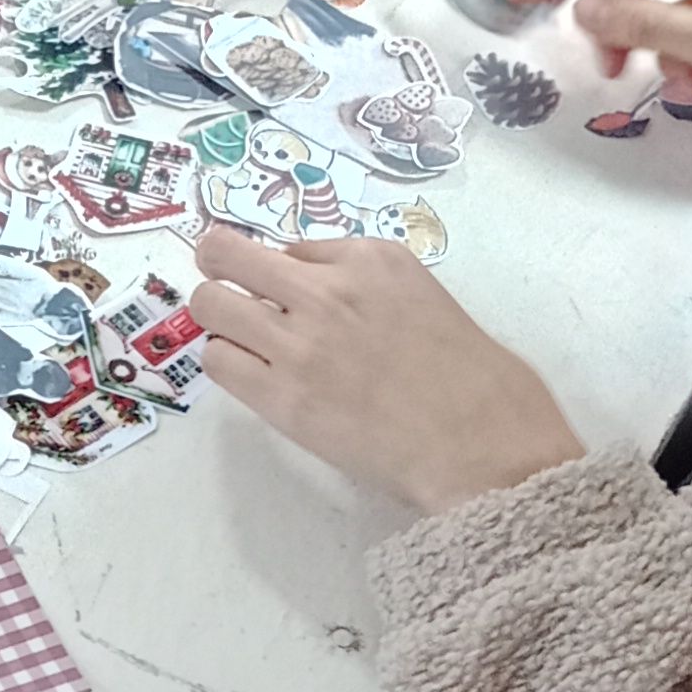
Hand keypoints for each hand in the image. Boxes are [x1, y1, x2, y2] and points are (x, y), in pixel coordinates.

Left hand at [186, 227, 583, 514]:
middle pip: (225, 254)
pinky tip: (256, 377)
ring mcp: (300, 343)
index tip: (295, 296)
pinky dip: (229, 363)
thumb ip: (364, 283)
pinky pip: (218, 360)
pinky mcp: (282, 397)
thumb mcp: (423, 295)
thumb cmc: (471, 378)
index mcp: (372, 259)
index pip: (292, 248)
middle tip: (224, 287)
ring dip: (219, 318)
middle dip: (218, 266)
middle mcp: (328, 290)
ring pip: (209, 303)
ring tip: (243, 340)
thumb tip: (307, 285)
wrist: (483, 444)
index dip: (287, 274)